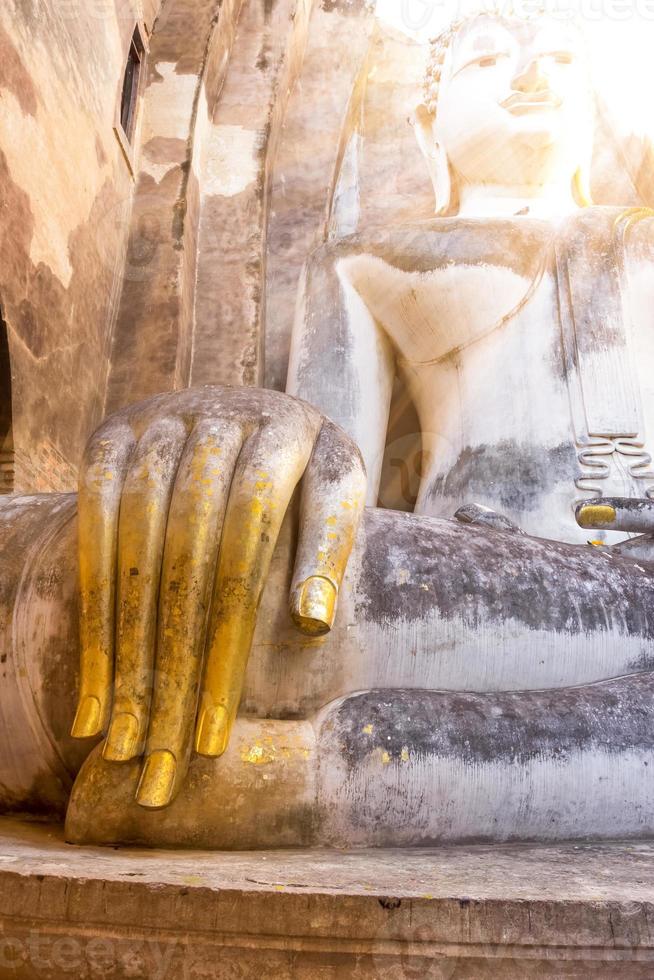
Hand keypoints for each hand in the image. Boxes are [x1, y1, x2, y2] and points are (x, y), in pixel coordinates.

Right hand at [70, 386, 365, 808]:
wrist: (249, 412)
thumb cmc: (307, 473)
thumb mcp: (337, 495)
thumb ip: (330, 549)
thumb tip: (312, 623)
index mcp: (289, 429)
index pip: (249, 541)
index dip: (230, 637)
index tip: (217, 735)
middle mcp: (219, 416)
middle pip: (187, 554)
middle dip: (172, 663)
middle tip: (161, 760)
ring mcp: (159, 421)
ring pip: (135, 547)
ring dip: (125, 648)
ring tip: (123, 742)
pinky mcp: (111, 434)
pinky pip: (91, 525)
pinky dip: (92, 609)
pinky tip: (92, 684)